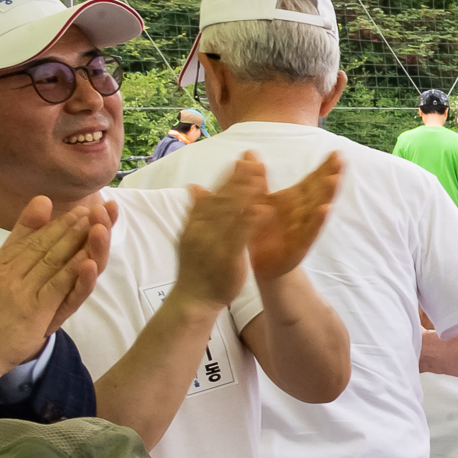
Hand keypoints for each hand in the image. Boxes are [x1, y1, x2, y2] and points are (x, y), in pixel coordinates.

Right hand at [0, 196, 104, 375]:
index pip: (18, 240)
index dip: (35, 222)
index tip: (49, 203)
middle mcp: (7, 274)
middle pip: (41, 245)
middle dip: (64, 226)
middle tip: (84, 209)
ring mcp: (22, 290)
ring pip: (53, 260)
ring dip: (75, 240)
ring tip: (93, 223)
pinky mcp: (35, 309)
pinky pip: (59, 286)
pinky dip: (75, 271)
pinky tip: (89, 258)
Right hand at [171, 167, 257, 312]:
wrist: (193, 299)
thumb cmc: (197, 268)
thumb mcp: (193, 236)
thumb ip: (197, 212)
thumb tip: (194, 186)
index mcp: (195, 223)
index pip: (214, 194)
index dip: (229, 175)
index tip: (244, 158)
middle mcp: (201, 229)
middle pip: (222, 198)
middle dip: (239, 177)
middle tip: (256, 158)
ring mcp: (212, 242)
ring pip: (230, 213)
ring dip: (246, 192)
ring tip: (262, 174)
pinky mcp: (226, 257)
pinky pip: (239, 237)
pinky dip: (251, 222)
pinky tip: (265, 209)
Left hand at [247, 152, 341, 286]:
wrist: (261, 265)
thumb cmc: (263, 230)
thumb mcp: (257, 201)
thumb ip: (256, 178)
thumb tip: (249, 152)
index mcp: (295, 201)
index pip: (312, 181)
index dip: (324, 168)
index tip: (336, 152)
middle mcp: (303, 213)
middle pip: (319, 192)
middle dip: (331, 176)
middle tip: (341, 160)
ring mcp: (303, 229)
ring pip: (318, 210)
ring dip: (327, 195)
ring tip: (335, 179)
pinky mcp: (299, 246)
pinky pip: (309, 232)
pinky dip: (317, 221)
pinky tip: (325, 210)